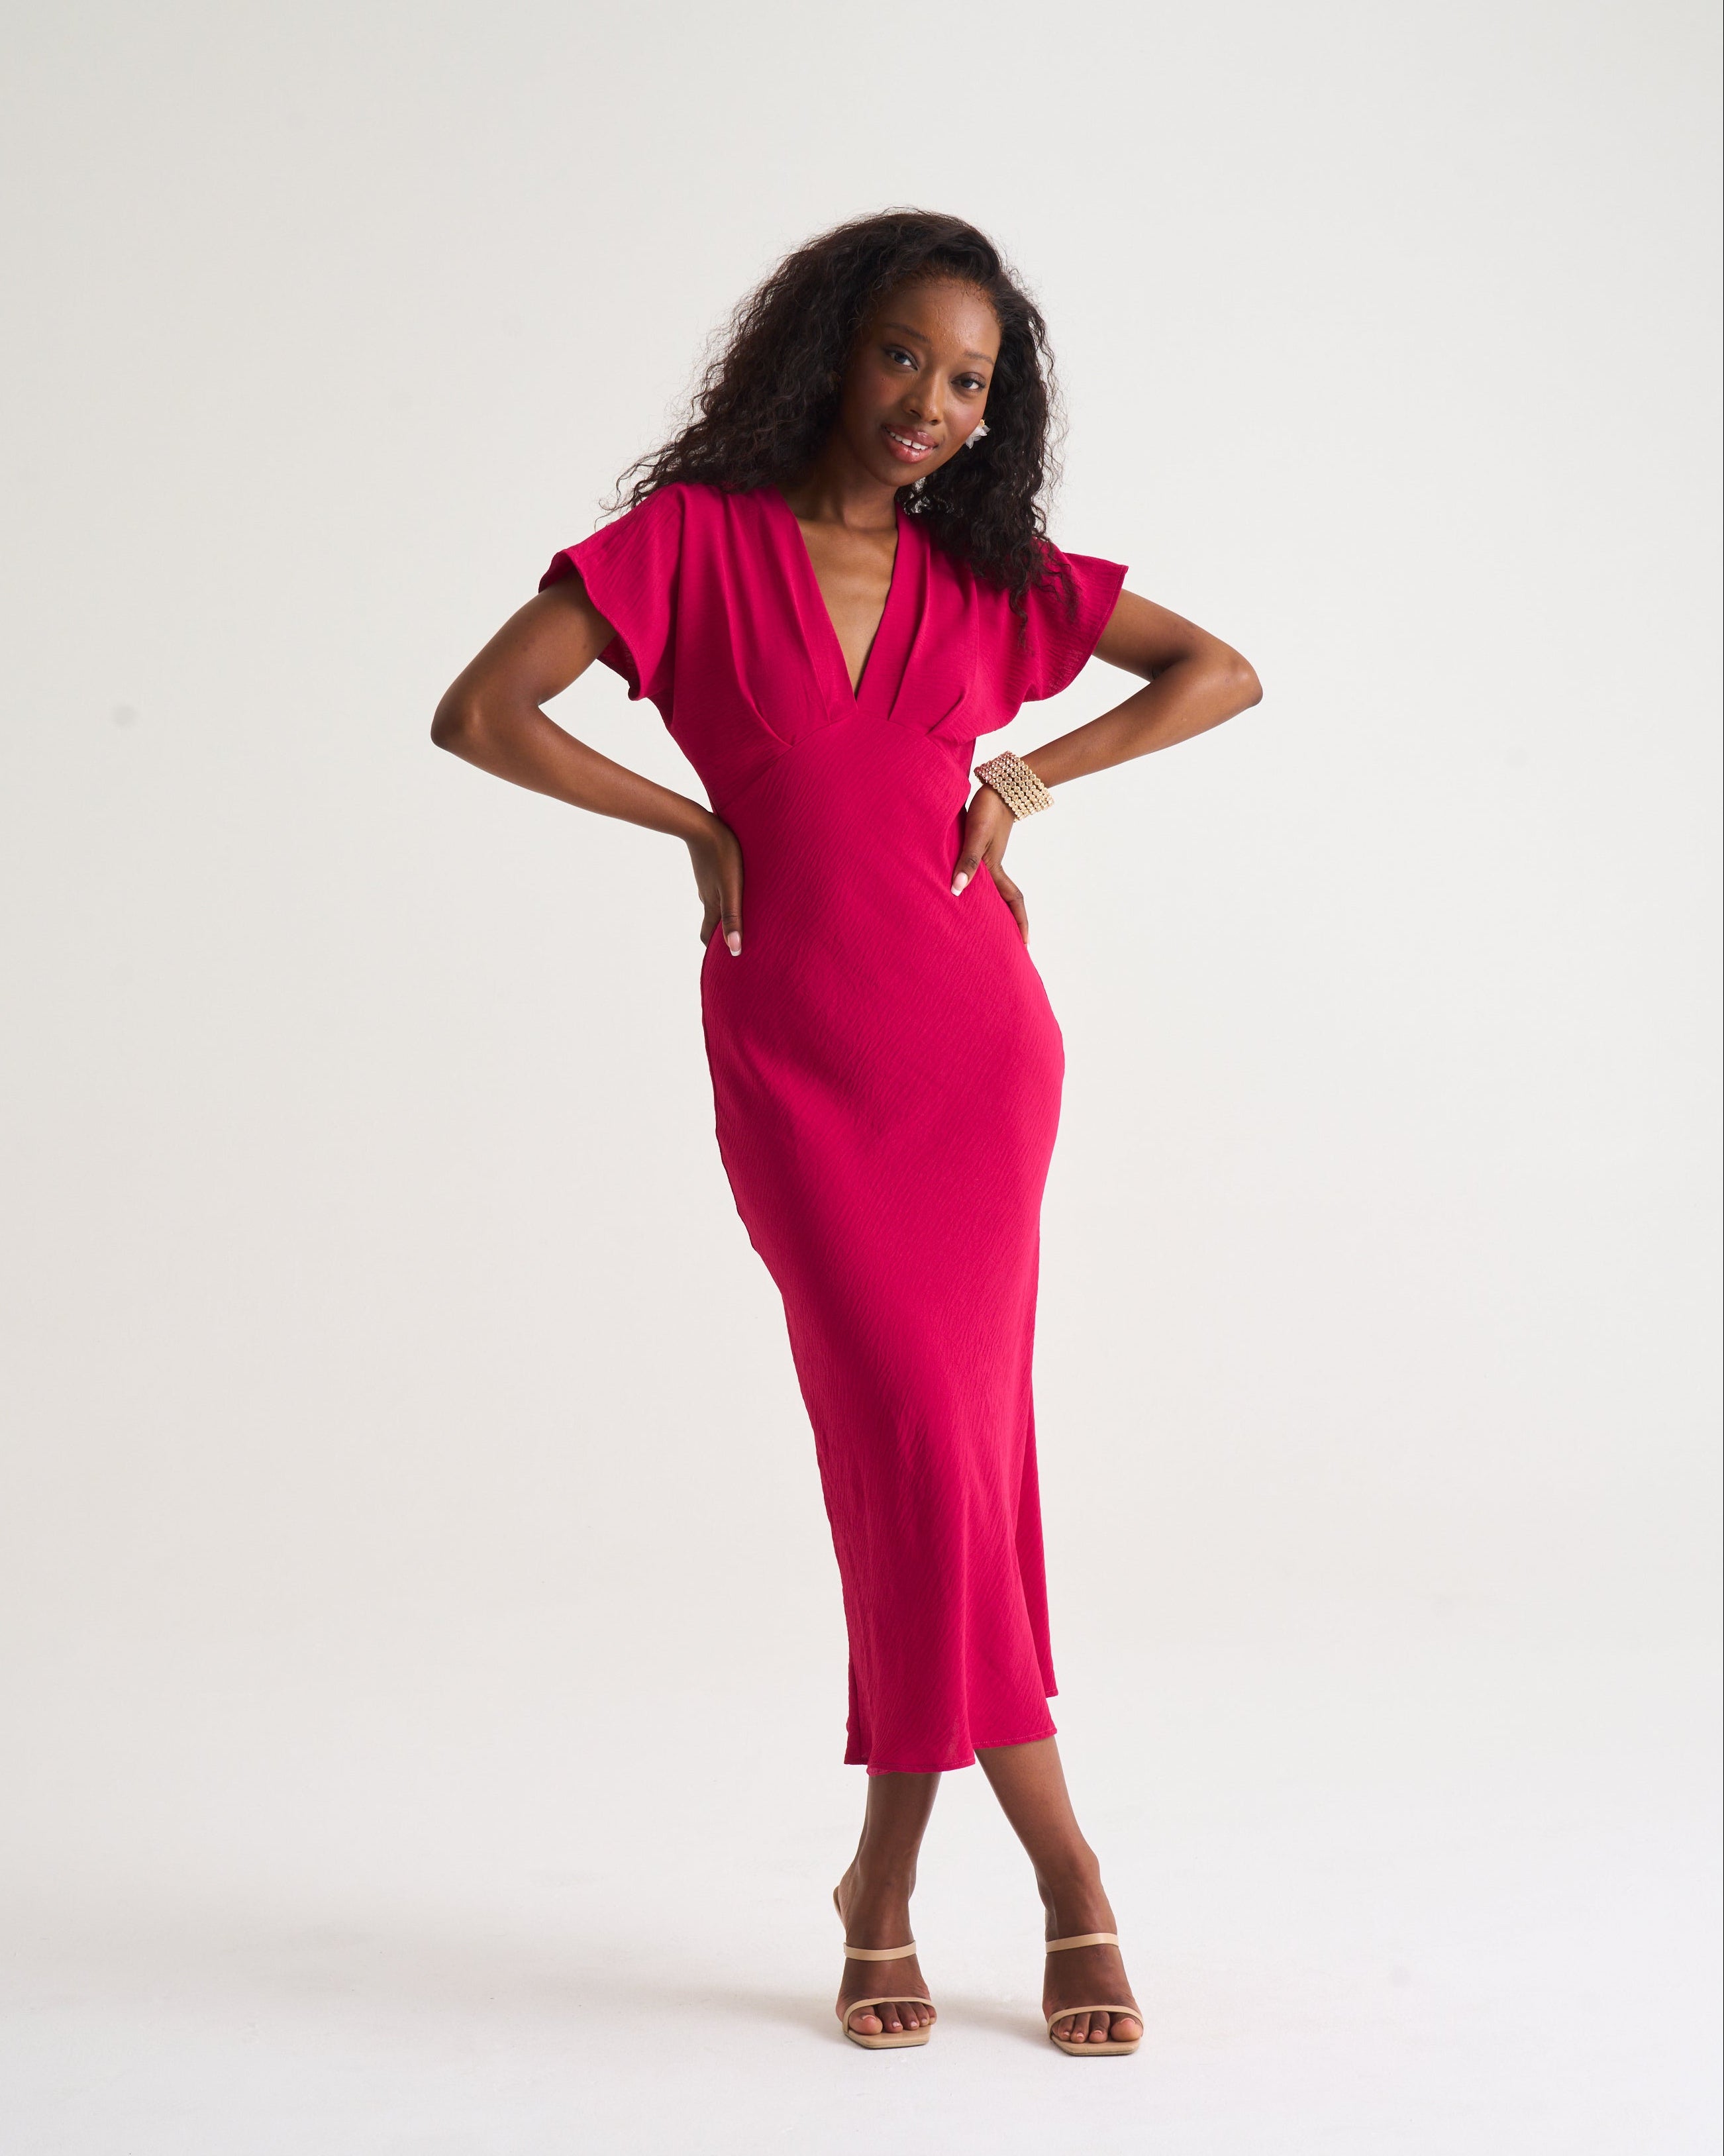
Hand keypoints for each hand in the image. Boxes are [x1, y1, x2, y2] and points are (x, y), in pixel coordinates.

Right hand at [689, 813, 743, 954]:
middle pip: (711, 920)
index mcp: (711, 905)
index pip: (707, 935)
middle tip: (735, 939)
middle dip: (721, 932)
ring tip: (741, 914)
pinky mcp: (709, 866)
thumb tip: (734, 950)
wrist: (701, 824)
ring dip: (725, 911)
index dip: (713, 949)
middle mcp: (706, 895)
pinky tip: (735, 886)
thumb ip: (733, 917)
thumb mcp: (732, 889)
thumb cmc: (723, 856)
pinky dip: (724, 893)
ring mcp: (706, 880)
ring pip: (714, 902)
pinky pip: (716, 885)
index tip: (722, 958)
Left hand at [950, 784, 1028, 942]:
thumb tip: (957, 890)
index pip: (1013, 901)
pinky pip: (983, 875)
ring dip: (995, 905)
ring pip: (995, 888)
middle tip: (1009, 942)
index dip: (1020, 922)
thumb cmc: (986, 810)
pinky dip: (980, 887)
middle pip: (1007, 900)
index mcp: (995, 869)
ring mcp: (990, 858)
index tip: (1026, 944)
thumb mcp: (975, 836)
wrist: (997, 787)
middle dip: (1010, 921)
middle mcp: (994, 867)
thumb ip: (966, 861)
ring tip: (988, 922)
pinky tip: (969, 888)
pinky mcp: (984, 848)